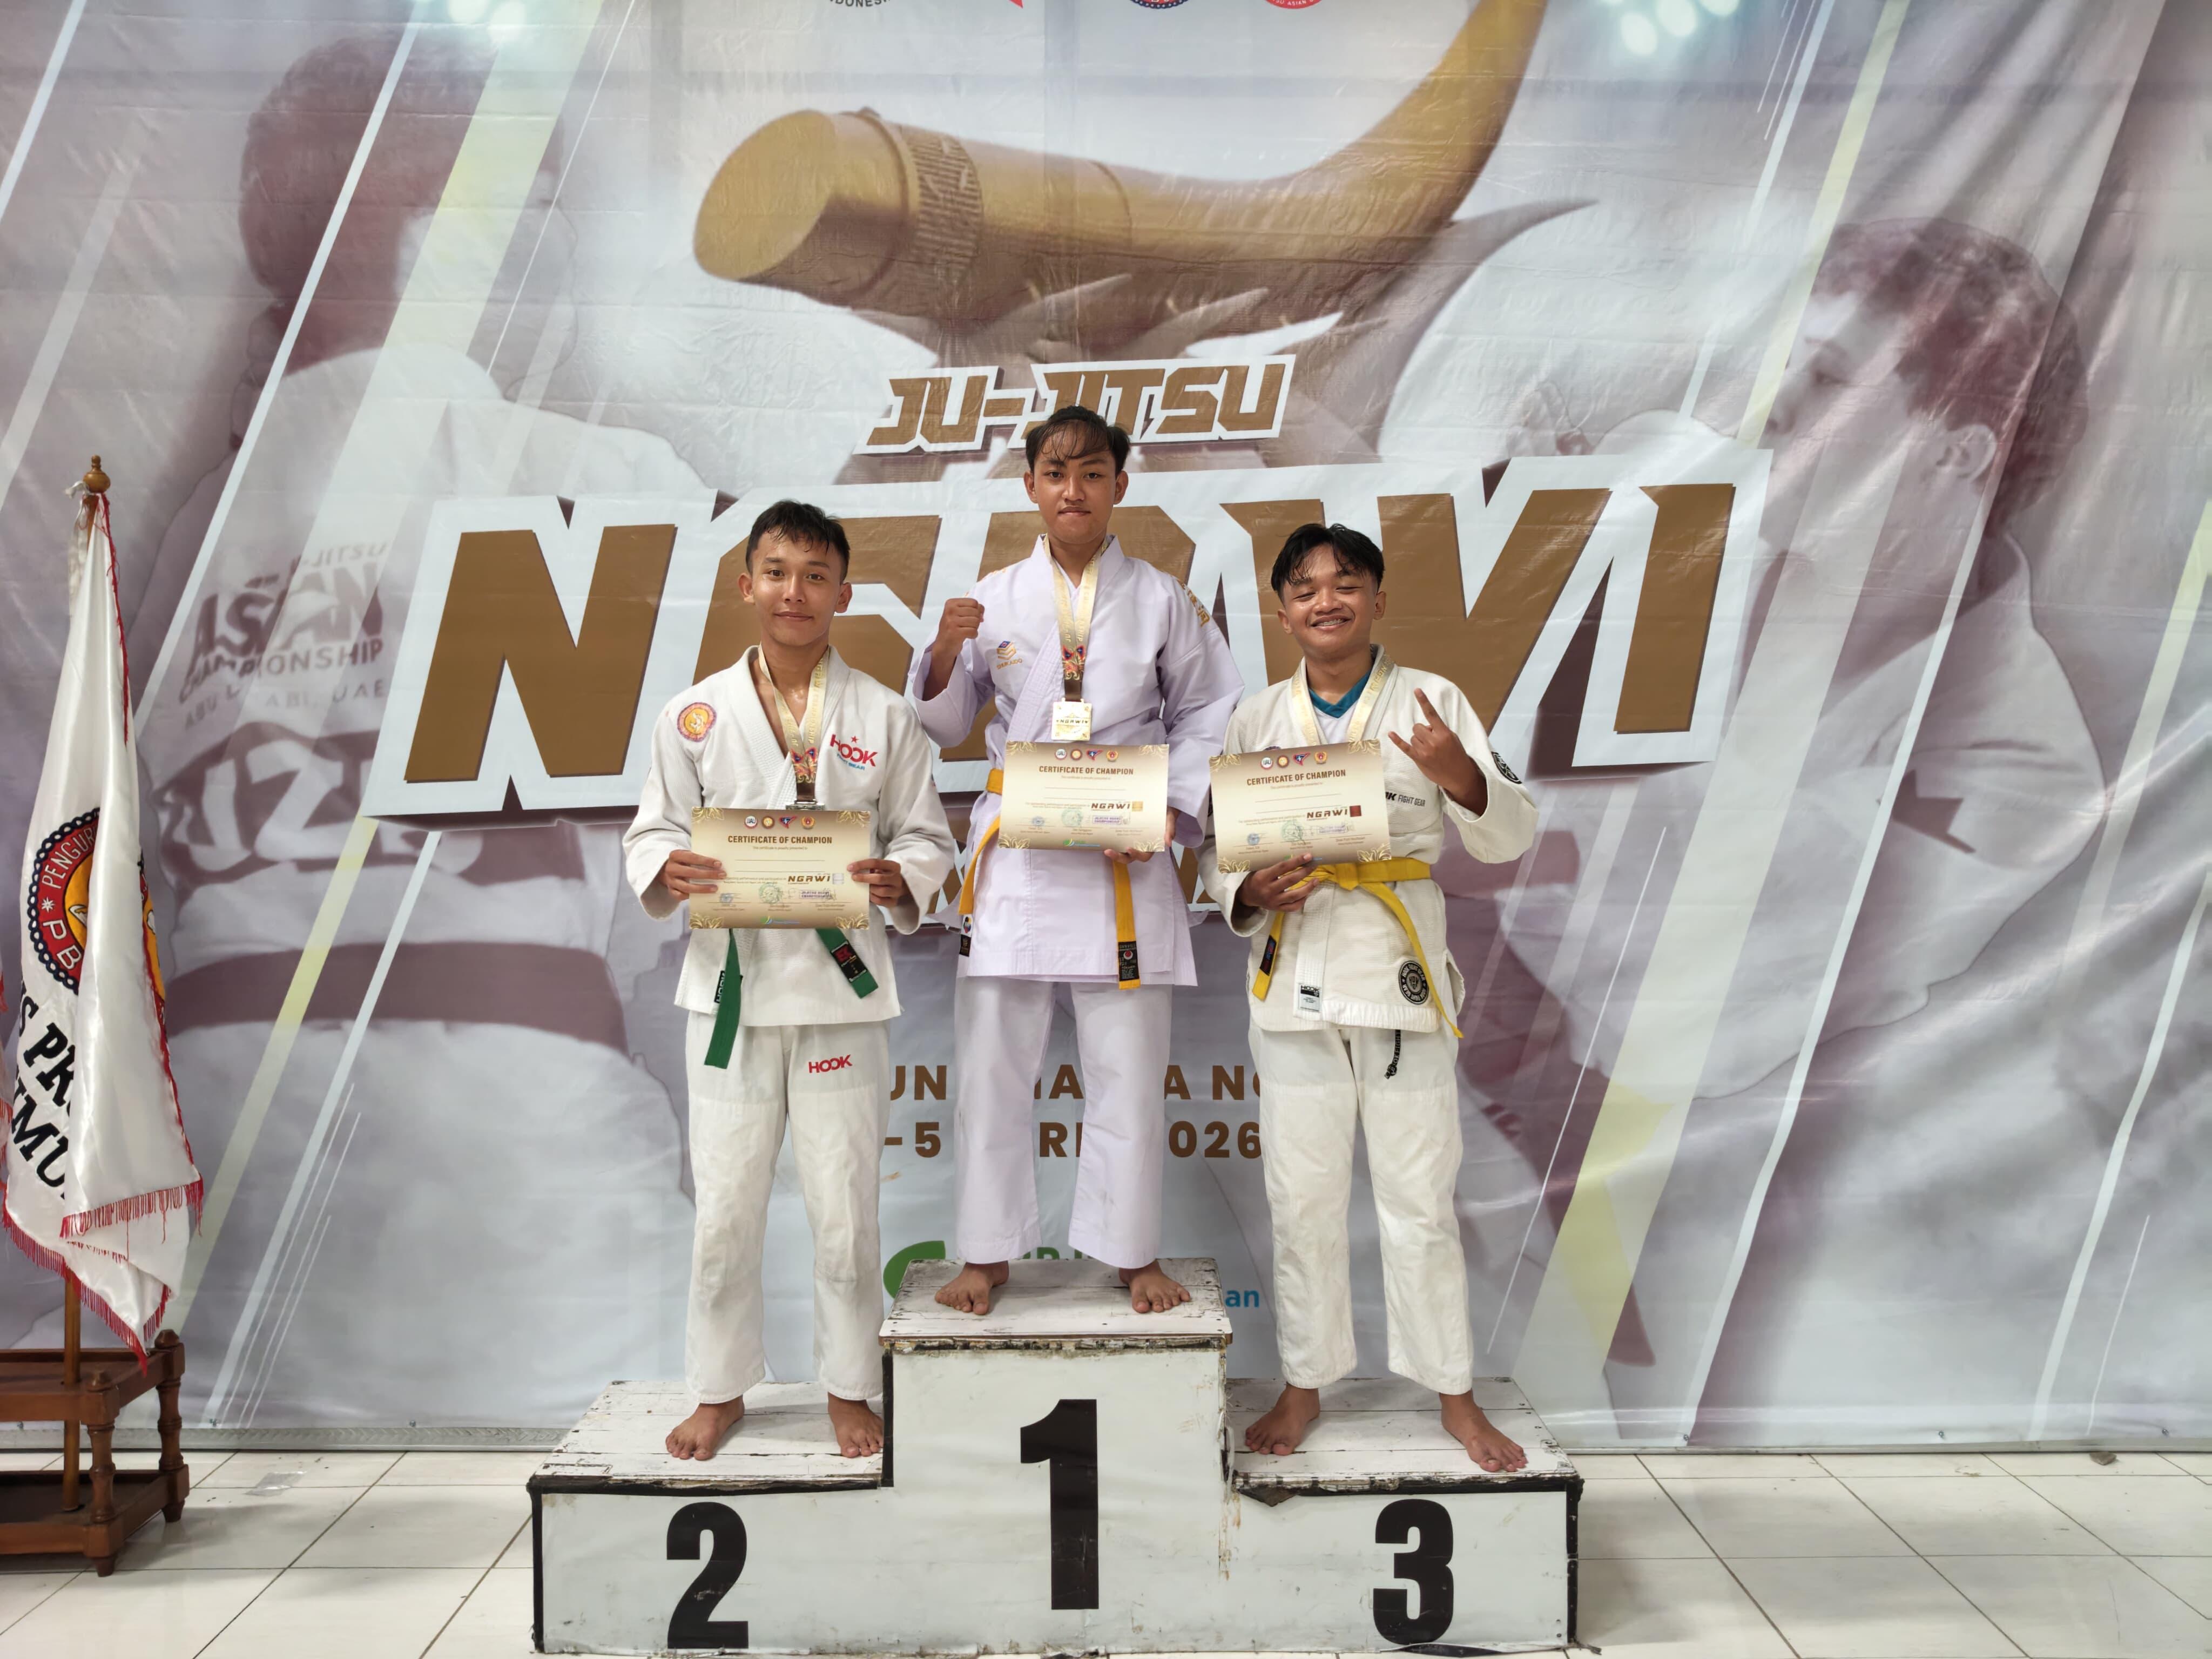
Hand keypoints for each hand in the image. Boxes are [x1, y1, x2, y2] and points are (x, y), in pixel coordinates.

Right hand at [659, 848, 723, 898]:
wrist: (667, 870)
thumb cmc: (683, 862)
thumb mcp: (688, 856)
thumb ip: (699, 858)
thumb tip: (718, 865)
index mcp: (675, 855)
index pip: (692, 857)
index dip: (706, 861)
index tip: (719, 864)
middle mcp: (671, 868)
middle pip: (691, 872)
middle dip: (708, 874)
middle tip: (721, 875)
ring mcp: (670, 881)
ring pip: (686, 887)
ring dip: (702, 888)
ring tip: (715, 888)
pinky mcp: (670, 890)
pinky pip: (680, 896)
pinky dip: (691, 896)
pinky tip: (701, 896)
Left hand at [848, 857, 908, 907]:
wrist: (896, 886)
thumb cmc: (884, 875)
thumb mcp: (880, 868)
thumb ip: (869, 868)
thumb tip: (852, 869)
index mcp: (894, 866)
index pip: (876, 863)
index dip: (862, 865)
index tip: (850, 867)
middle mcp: (897, 879)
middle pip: (879, 878)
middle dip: (864, 878)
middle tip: (853, 877)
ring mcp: (896, 891)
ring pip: (881, 891)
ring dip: (868, 889)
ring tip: (861, 887)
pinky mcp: (894, 901)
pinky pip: (880, 901)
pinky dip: (871, 898)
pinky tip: (867, 895)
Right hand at [923, 597, 985, 697]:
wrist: (941, 650)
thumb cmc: (952, 633)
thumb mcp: (958, 616)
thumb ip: (970, 610)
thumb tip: (983, 609)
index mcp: (950, 603)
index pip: (975, 603)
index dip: (978, 611)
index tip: (974, 618)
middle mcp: (949, 611)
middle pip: (977, 612)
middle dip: (977, 621)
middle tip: (969, 628)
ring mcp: (950, 622)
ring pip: (976, 622)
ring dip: (975, 629)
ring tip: (965, 634)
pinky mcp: (954, 633)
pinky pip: (973, 631)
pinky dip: (973, 636)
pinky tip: (965, 639)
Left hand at [1105, 808, 1177, 865]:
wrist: (1162, 808)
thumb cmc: (1165, 815)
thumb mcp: (1169, 820)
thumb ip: (1170, 830)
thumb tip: (1168, 843)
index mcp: (1151, 846)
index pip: (1143, 856)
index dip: (1136, 854)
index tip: (1128, 848)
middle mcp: (1140, 847)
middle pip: (1129, 858)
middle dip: (1118, 857)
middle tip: (1108, 851)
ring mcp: (1132, 842)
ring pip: (1122, 853)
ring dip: (1113, 853)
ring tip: (1105, 849)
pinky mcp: (1126, 836)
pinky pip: (1119, 843)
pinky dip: (1112, 843)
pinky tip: (1104, 839)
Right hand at [1241, 853, 1315, 911]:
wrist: (1246, 896)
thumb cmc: (1255, 878)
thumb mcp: (1259, 869)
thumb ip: (1273, 865)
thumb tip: (1294, 855)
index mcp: (1263, 877)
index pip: (1283, 867)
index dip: (1296, 861)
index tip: (1308, 856)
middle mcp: (1268, 890)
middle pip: (1291, 880)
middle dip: (1304, 871)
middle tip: (1314, 865)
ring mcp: (1273, 901)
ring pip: (1294, 895)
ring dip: (1308, 888)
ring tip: (1316, 880)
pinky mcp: (1277, 909)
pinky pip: (1293, 907)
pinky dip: (1302, 901)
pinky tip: (1307, 894)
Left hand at [1389, 688, 1486, 813]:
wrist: (1460, 776)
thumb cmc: (1457, 755)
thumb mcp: (1453, 739)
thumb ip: (1440, 730)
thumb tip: (1427, 728)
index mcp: (1444, 733)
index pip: (1431, 714)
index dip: (1424, 701)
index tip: (1417, 690)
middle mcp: (1434, 740)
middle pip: (1417, 727)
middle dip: (1422, 732)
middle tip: (1431, 741)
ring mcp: (1425, 751)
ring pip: (1413, 737)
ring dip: (1418, 741)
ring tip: (1429, 751)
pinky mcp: (1419, 759)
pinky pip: (1405, 747)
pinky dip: (1397, 740)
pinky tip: (1390, 734)